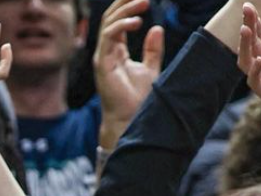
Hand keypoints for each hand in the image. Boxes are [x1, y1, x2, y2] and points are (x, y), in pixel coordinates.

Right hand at [94, 0, 162, 146]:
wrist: (129, 119)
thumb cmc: (137, 99)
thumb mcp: (151, 69)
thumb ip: (153, 50)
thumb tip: (158, 28)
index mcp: (116, 50)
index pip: (118, 20)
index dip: (128, 4)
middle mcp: (106, 51)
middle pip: (111, 17)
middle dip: (125, 0)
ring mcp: (103, 57)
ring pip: (109, 23)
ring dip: (126, 9)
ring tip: (145, 2)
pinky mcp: (102, 64)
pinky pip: (108, 37)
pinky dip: (121, 25)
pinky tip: (137, 21)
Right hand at [239, 4, 260, 127]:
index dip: (255, 21)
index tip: (249, 6)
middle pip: (252, 44)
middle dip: (248, 27)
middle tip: (245, 10)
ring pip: (247, 62)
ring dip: (244, 46)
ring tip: (245, 30)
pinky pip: (255, 82)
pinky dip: (255, 70)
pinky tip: (260, 59)